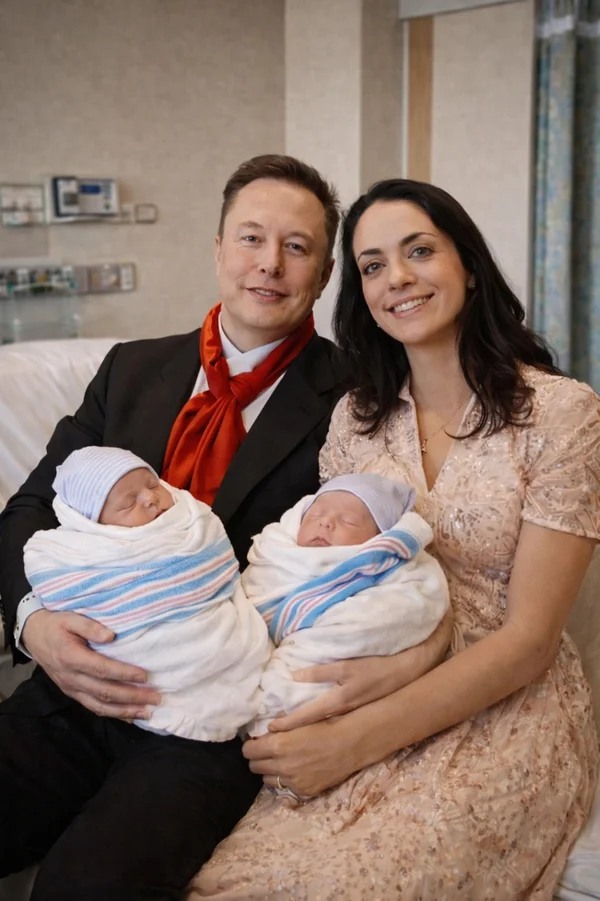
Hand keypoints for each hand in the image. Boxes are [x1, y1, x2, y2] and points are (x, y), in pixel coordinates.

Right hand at [22, 608, 159, 718]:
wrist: (33, 636)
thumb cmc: (56, 625)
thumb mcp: (70, 618)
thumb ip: (89, 626)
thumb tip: (111, 635)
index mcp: (71, 658)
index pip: (102, 669)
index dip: (124, 674)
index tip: (145, 676)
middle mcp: (71, 677)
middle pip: (105, 692)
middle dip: (132, 697)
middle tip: (156, 698)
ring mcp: (71, 688)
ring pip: (100, 706)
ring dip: (125, 711)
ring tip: (147, 712)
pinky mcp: (72, 693)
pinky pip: (93, 707)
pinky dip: (113, 714)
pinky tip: (129, 718)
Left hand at [243, 718, 358, 797]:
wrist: (350, 744)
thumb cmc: (324, 726)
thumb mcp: (298, 721)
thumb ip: (278, 727)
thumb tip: (263, 730)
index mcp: (278, 745)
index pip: (248, 751)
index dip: (251, 746)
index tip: (256, 743)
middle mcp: (282, 766)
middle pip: (254, 767)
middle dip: (258, 759)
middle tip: (267, 753)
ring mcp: (292, 782)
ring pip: (267, 781)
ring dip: (271, 772)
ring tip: (282, 763)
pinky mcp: (303, 791)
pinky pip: (285, 788)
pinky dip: (287, 780)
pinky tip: (297, 771)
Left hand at [268, 611, 452, 731]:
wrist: (406, 676)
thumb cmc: (375, 668)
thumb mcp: (348, 666)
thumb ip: (321, 672)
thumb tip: (294, 675)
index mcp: (338, 702)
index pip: (307, 716)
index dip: (288, 724)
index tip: (270, 729)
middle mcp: (341, 715)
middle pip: (311, 728)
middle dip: (291, 735)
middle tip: (271, 739)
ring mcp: (349, 718)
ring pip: (320, 730)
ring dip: (302, 734)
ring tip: (283, 738)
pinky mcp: (355, 717)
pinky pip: (331, 727)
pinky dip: (316, 731)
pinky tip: (308, 732)